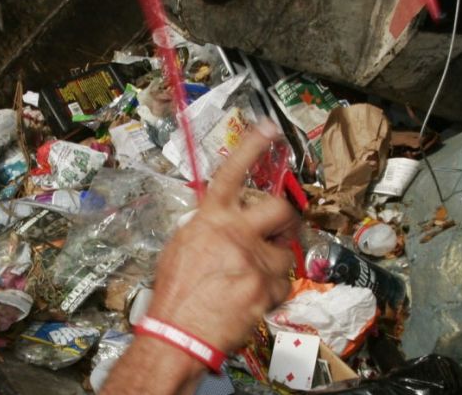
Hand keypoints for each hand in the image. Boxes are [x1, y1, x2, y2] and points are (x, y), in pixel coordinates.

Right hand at [147, 119, 298, 353]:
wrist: (179, 331)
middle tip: (282, 228)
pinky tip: (252, 297)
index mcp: (209, 220)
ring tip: (251, 278)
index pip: (231, 174)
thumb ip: (208, 228)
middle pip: (279, 209)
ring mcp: (254, 260)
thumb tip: (223, 223)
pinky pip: (284, 282)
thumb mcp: (182, 247)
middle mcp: (235, 233)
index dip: (251, 148)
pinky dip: (273, 290)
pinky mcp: (268, 286)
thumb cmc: (175, 293)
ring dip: (274, 263)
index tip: (268, 130)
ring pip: (285, 252)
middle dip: (286, 218)